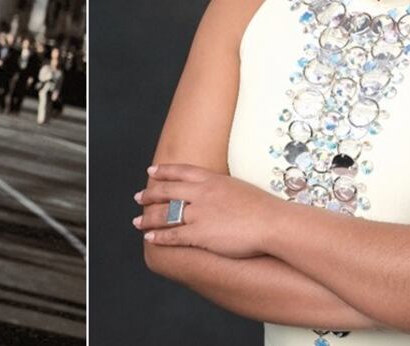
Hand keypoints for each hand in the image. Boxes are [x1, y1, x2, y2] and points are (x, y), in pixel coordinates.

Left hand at [133, 163, 277, 257]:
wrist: (272, 223)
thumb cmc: (264, 208)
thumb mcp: (240, 188)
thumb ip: (224, 189)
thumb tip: (221, 193)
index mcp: (212, 179)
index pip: (181, 171)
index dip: (164, 171)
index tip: (152, 171)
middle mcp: (201, 193)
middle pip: (168, 191)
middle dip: (150, 194)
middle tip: (138, 197)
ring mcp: (199, 213)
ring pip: (166, 214)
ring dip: (149, 218)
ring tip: (137, 221)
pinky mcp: (199, 234)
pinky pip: (173, 235)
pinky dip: (159, 237)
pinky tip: (149, 238)